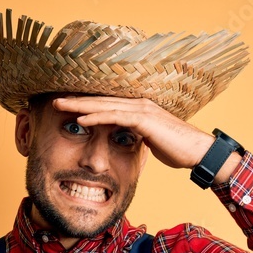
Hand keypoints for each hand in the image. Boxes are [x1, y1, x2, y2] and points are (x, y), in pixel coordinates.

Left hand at [52, 95, 215, 169]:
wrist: (198, 152)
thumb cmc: (177, 149)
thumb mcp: (151, 141)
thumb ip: (137, 136)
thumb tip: (127, 140)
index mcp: (138, 109)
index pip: (106, 104)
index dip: (85, 104)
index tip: (66, 107)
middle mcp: (138, 104)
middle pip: (101, 100)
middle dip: (76, 100)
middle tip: (54, 101)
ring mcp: (141, 110)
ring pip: (104, 105)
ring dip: (80, 105)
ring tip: (59, 106)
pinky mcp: (144, 120)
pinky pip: (115, 117)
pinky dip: (97, 117)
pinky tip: (81, 119)